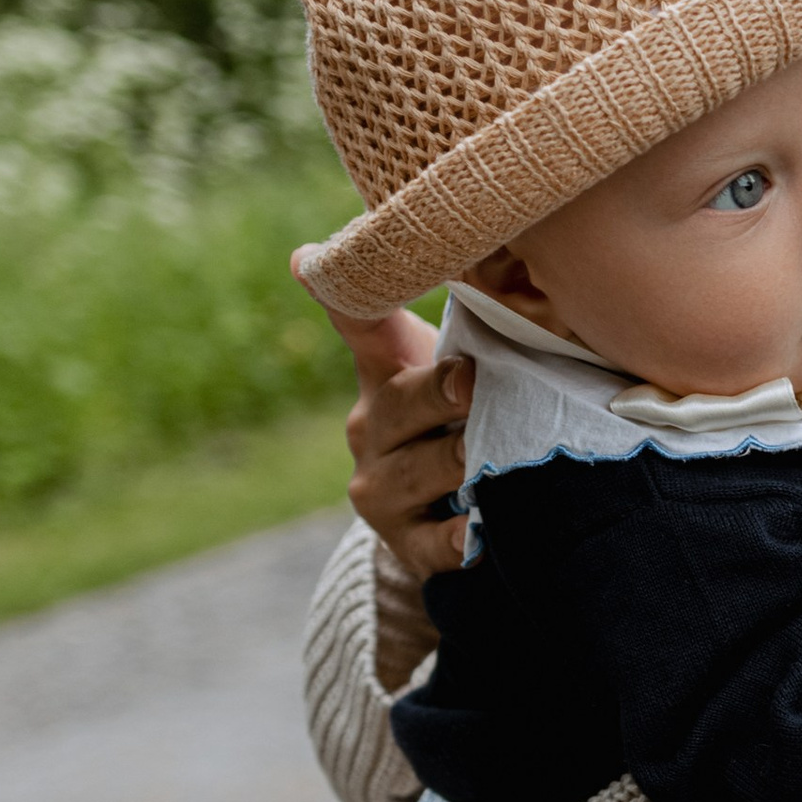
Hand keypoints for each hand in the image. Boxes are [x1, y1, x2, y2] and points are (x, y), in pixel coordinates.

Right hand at [295, 251, 473, 579]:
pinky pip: (435, 541)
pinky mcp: (408, 545)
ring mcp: (383, 490)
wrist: (451, 517)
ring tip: (493, 451)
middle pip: (402, 403)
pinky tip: (479, 530)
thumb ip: (469, 318)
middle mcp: (371, 429)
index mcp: (384, 374)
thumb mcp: (458, 366)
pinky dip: (459, 535)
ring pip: (423, 469)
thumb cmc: (465, 421)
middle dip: (439, 391)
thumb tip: (445, 257)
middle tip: (470, 381)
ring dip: (462, 459)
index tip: (309, 260)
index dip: (340, 294)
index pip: (360, 324)